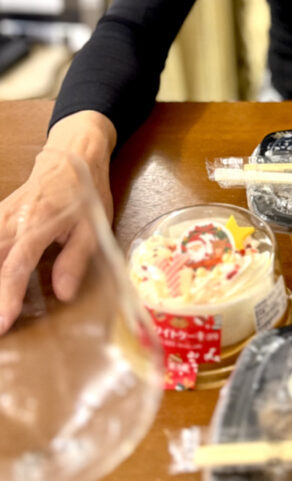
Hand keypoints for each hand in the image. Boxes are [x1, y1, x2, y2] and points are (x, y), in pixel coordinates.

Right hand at [0, 112, 115, 334]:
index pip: (16, 266)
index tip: (2, 323)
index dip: (7, 296)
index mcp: (39, 224)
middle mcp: (12, 220)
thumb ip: (75, 260)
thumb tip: (63, 294)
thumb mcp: (93, 227)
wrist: (72, 158)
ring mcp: (1, 216)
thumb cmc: (87, 194)